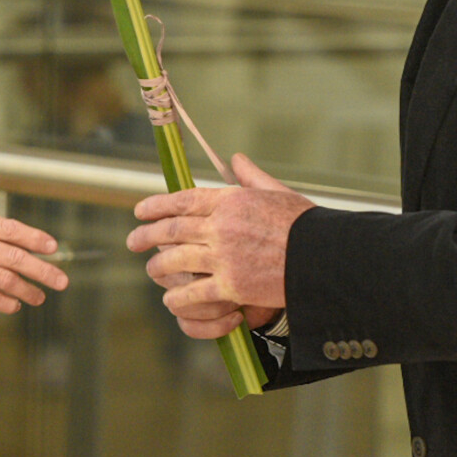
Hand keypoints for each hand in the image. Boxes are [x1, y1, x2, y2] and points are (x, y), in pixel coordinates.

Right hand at [0, 210, 68, 313]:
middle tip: (60, 280)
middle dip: (43, 271)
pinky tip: (14, 305)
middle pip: (17, 257)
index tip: (53, 247)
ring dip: (28, 290)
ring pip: (7, 280)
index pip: (11, 229)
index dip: (35, 238)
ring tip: (39, 297)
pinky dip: (6, 303)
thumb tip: (12, 242)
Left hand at [126, 153, 312, 327]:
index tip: (140, 211)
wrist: (324, 257)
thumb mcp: (277, 191)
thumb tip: (236, 158)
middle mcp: (221, 226)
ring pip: (175, 261)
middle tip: (132, 241)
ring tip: (152, 269)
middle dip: (146, 236)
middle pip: (172, 230)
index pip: (183, 199)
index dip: (157, 206)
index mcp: (230, 200)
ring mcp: (224, 257)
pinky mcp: (231, 286)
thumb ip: (251, 176)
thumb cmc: (304, 224)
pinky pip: (193, 292)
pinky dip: (178, 297)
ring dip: (159, 266)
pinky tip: (171, 298)